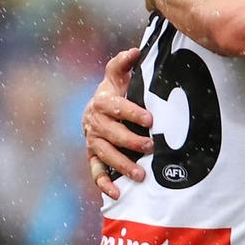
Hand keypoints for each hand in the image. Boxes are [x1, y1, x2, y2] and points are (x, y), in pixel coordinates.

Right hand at [82, 48, 153, 198]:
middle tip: (151, 146)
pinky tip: (117, 194)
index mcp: (101, 102)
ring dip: (122, 165)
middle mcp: (94, 123)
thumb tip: (135, 51)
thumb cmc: (115, 91)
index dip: (132, 112)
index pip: (115, 107)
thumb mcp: (118, 74)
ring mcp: (93, 141)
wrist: (98, 109)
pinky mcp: (94, 157)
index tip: (150, 119)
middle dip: (131, 141)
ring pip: (105, 155)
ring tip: (140, 174)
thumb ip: (124, 63)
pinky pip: (96, 172)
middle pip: (111, 134)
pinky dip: (104, 184)